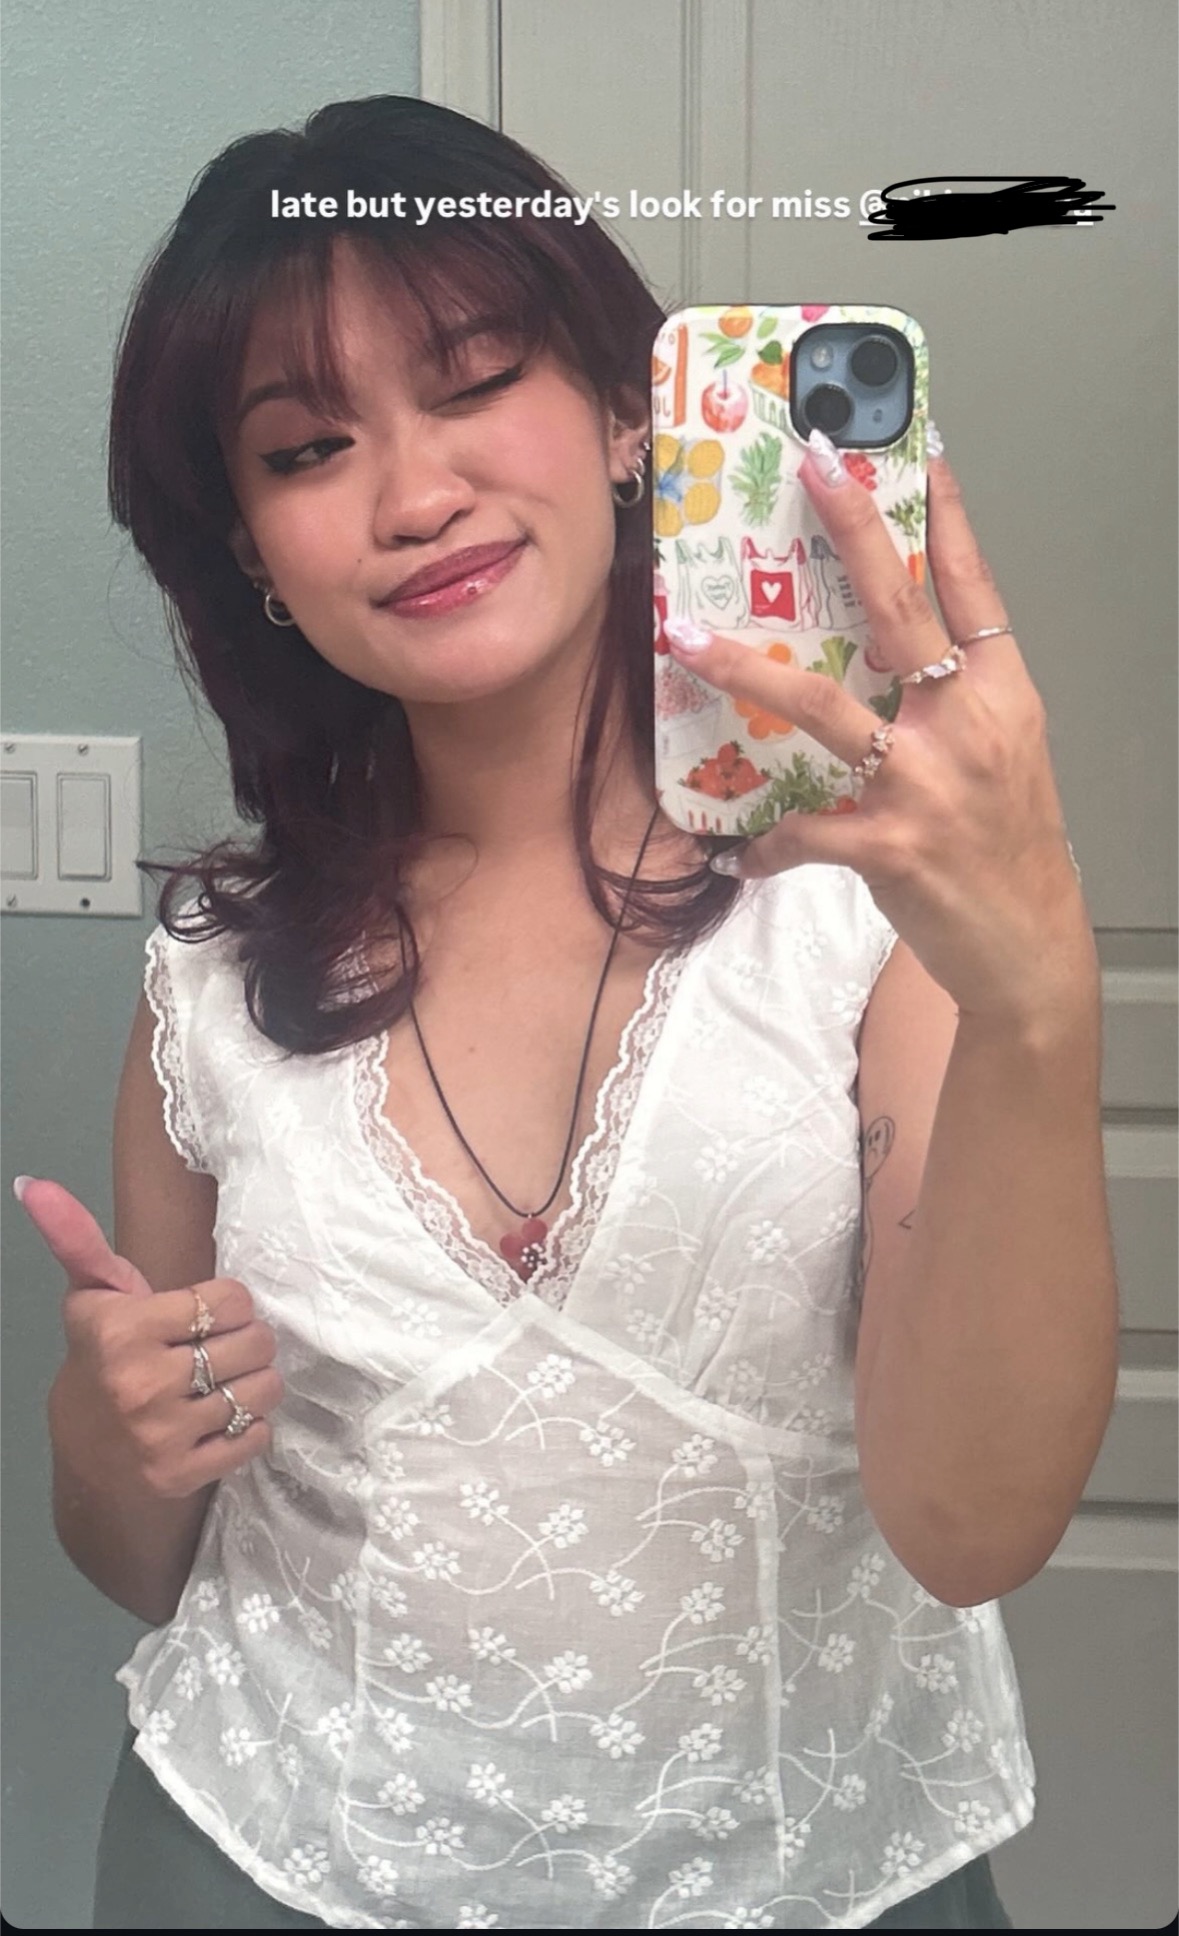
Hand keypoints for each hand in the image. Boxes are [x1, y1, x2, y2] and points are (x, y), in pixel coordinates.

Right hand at [20, 1175, 281, 1498]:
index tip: (209, 1313)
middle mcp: (141, 1383)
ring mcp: (162, 1435)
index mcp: (123, 1331)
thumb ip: (77, 1239)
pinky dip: (252, 1426)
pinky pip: (256, 1436)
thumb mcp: (92, 1296)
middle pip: (255, 1342)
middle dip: (249, 1341)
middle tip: (225, 1348)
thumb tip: (35, 1184)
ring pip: (262, 1389)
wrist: (86, 1457)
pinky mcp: (182, 1474)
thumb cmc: (101, 1359)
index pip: (231, 1299)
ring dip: (257, 1383)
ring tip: (229, 1381)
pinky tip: (224, 1419)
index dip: (230, 1303)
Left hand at [666, 434, 1097, 1027]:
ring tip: (686, 638)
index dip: (945, 514)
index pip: (974, 586)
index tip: (914, 448)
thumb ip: (951, 696)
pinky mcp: (889, 844)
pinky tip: (737, 852)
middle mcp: (965, 725)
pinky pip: (805, 830)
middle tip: (813, 468)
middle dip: (855, 531)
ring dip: (747, 669)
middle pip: (900, 610)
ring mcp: (925, 784)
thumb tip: (887, 646)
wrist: (1027, 945)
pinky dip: (765, 841)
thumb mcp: (1000, 752)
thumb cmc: (1006, 845)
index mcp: (999, 694)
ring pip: (824, 706)